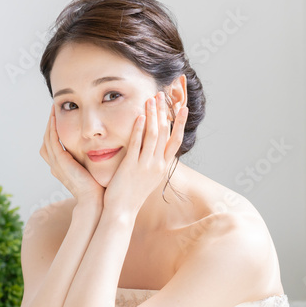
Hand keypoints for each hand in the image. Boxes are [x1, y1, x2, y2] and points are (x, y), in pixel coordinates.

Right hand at [39, 104, 103, 204]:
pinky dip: (52, 128)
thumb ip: (90, 160)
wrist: (94, 201)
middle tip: (54, 110)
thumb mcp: (91, 171)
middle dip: (49, 124)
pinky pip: (53, 141)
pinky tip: (55, 118)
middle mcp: (55, 166)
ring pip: (47, 138)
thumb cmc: (97, 188)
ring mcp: (56, 164)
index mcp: (61, 168)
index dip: (54, 131)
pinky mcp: (60, 162)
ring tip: (53, 109)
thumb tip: (100, 149)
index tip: (60, 117)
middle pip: (46, 140)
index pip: (52, 145)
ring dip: (49, 123)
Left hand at [104, 91, 187, 214]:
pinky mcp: (131, 166)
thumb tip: (153, 149)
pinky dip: (138, 129)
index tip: (183, 107)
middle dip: (165, 112)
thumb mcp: (147, 177)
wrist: (123, 212)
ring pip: (152, 135)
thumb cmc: (132, 195)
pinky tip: (138, 116)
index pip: (176, 140)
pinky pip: (136, 144)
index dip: (180, 122)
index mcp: (163, 167)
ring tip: (151, 99)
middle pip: (165, 133)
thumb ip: (152, 162)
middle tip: (163, 94)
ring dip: (152, 115)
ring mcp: (145, 165)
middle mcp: (158, 165)